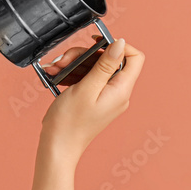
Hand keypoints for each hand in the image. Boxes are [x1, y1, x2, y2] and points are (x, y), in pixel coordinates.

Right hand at [40, 38, 144, 153]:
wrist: (58, 147)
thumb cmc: (70, 122)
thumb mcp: (87, 87)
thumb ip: (105, 64)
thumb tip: (121, 43)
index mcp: (121, 90)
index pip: (134, 57)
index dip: (117, 45)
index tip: (96, 41)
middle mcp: (118, 93)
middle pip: (109, 60)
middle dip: (85, 55)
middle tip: (64, 59)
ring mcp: (106, 97)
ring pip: (95, 68)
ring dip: (74, 64)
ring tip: (56, 69)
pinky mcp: (94, 100)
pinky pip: (87, 79)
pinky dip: (72, 74)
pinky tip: (58, 76)